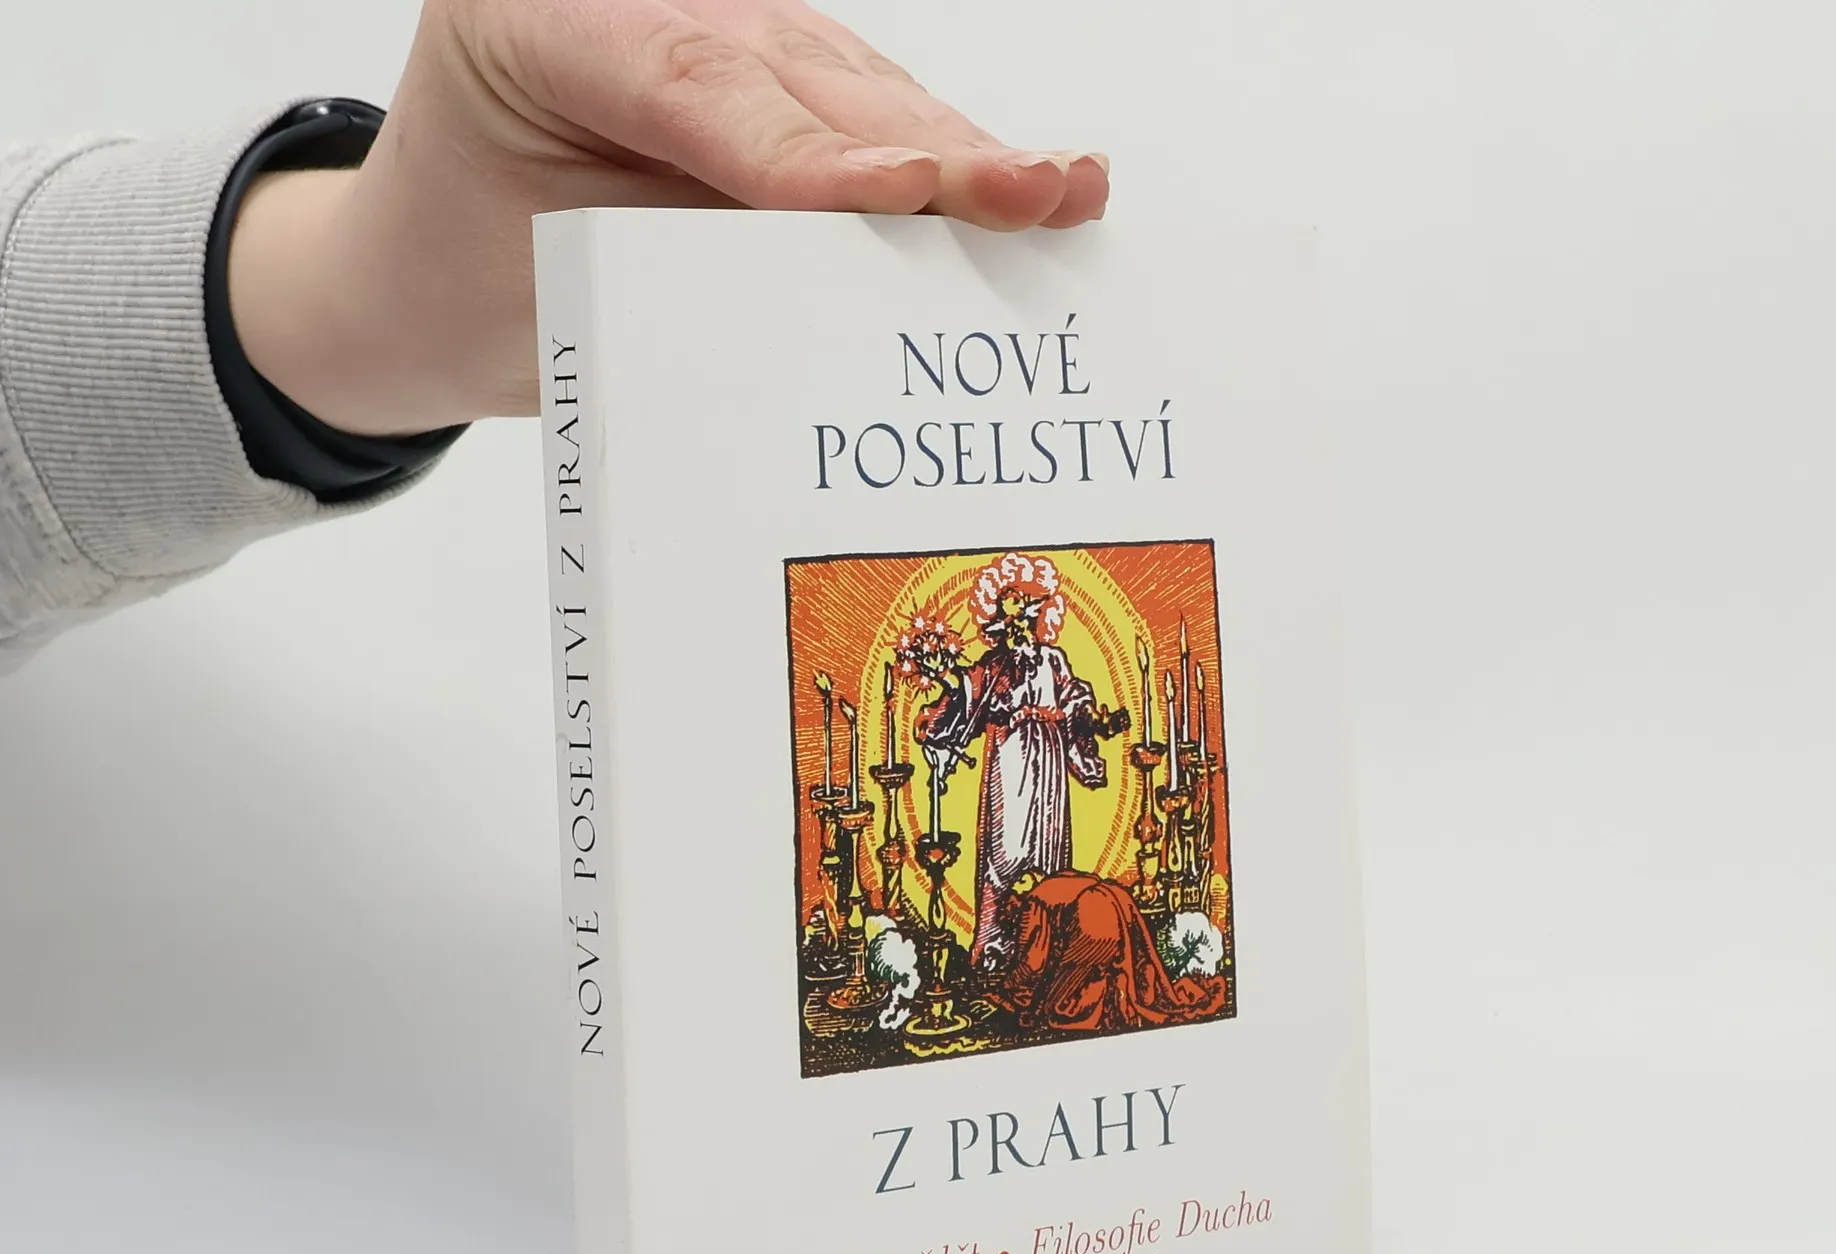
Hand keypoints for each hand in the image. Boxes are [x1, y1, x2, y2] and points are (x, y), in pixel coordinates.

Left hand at [228, 0, 1109, 437]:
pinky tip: (1024, 194)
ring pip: (856, 89)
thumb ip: (682, 266)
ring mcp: (714, 27)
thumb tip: (844, 303)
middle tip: (1037, 191)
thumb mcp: (549, 283)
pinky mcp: (767, 76)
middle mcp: (639, 1)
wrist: (433, 271)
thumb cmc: (474, 274)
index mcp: (541, 20)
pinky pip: (862, 114)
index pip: (700, 86)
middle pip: (804, 77)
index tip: (909, 194)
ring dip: (964, 155)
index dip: (817, 153)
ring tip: (1062, 194)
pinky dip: (942, 164)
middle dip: (932, 147)